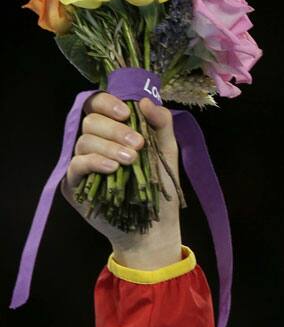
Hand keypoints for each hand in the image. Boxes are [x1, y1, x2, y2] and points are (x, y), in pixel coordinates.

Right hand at [61, 93, 182, 267]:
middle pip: (91, 121)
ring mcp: (81, 163)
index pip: (98, 105)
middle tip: (138, 145)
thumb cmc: (160, 187)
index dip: (108, 103)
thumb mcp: (166, 150)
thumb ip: (161, 123)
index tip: (127, 113)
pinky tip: (113, 168)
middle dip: (116, 130)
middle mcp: (95, 144)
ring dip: (110, 147)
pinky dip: (96, 162)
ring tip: (131, 161)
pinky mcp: (74, 184)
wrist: (153, 226)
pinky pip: (77, 164)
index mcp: (114, 131)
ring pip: (84, 141)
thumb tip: (144, 100)